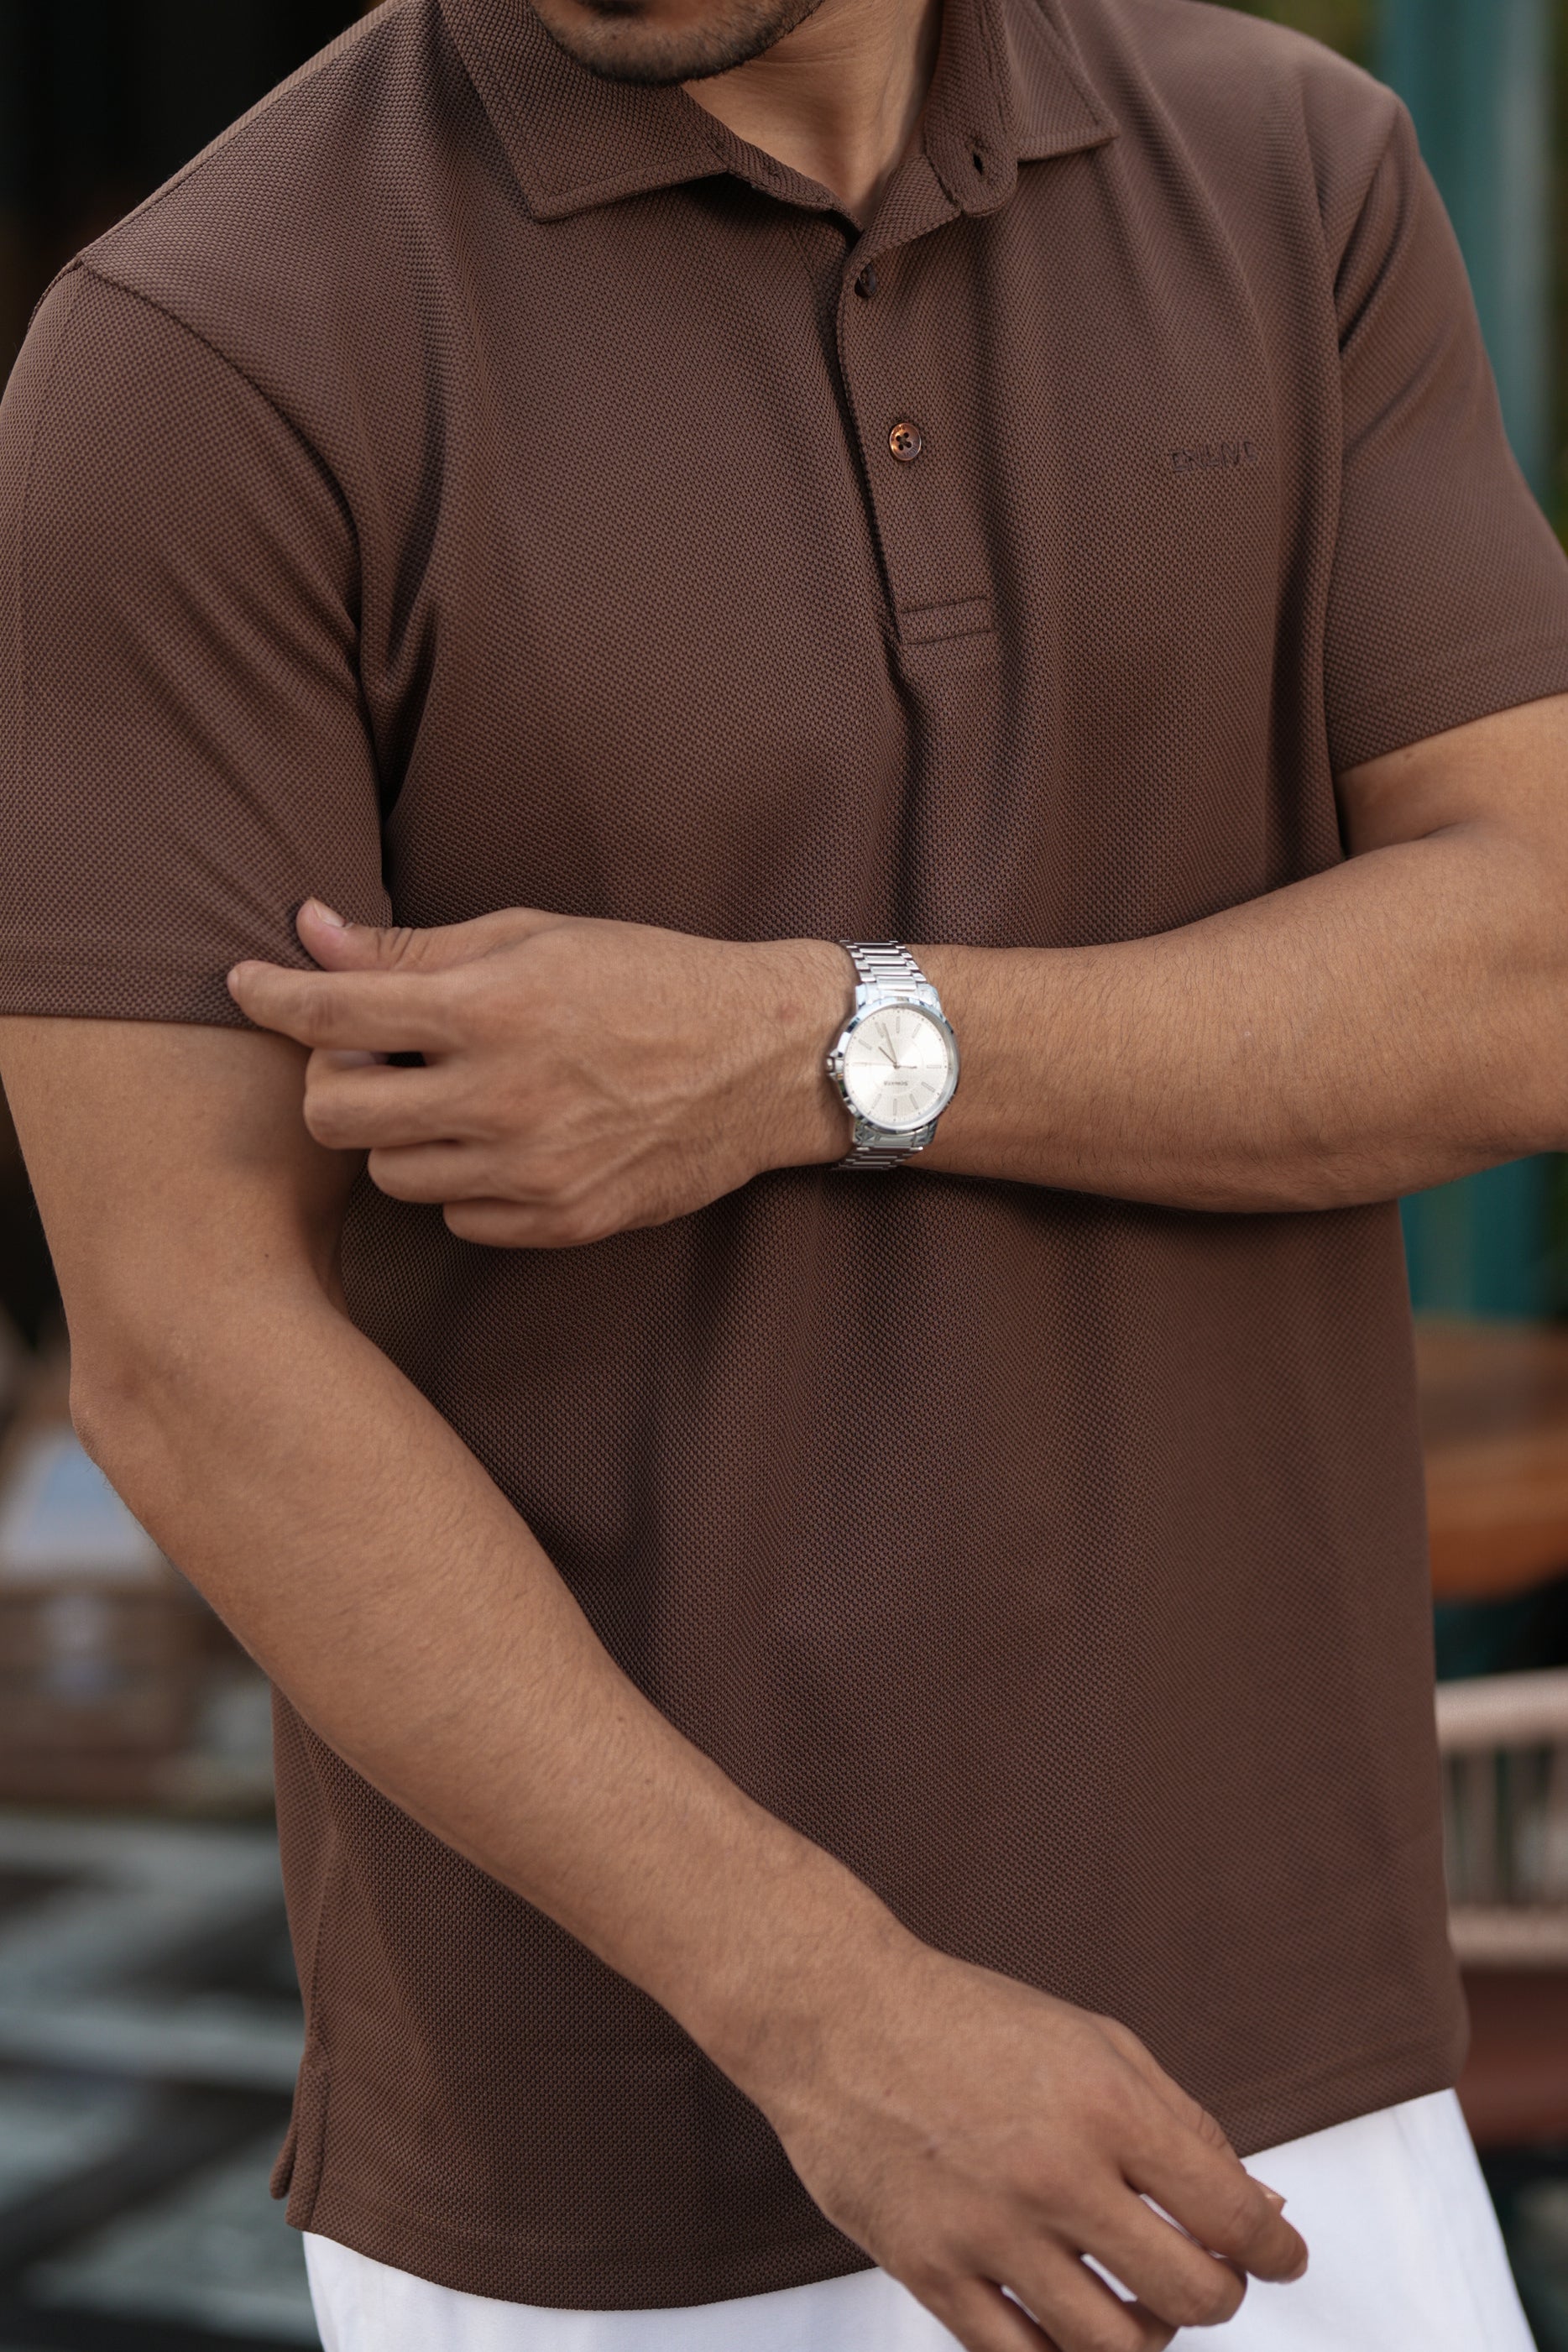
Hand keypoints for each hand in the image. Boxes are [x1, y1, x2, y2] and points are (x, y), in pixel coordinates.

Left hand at [227, 902, 849, 1244]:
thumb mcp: (535, 936)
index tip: (247, 985)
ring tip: (454, 1094)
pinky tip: (506, 1139)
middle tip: (373, 1053)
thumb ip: (413, 949)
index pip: (330, 1011)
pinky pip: (458, 1218)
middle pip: (333, 1114)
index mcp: (492, 1008)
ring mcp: (531, 1171)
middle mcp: (503, 1097)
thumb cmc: (648, 980)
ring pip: (391, 1174)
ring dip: (402, 1132)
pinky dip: (462, 1182)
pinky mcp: (560, 1224)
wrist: (766, 1062)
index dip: (269, 996)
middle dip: (334, 1079)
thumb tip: (308, 933)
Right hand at [744, 1936, 1306, 2351]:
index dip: (1277, 2251)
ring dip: (1148, 2336)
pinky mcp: (930, 2271)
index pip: (1231, 2213)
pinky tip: (1069, 2325)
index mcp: (1105, 2103)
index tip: (1282, 2256)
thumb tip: (1262, 2210)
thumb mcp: (1093, 2039)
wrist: (836, 2013)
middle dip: (1221, 2296)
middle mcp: (1055, 2173)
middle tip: (1208, 2277)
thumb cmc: (968, 2018)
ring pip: (1115, 2349)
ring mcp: (990, 2230)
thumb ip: (1183, 2123)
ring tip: (1138, 2305)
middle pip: (1190, 2295)